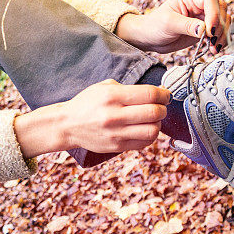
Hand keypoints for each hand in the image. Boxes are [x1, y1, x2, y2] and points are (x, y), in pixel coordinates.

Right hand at [13, 80, 169, 158]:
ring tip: (153, 119)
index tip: (165, 94)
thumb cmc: (87, 103)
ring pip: (152, 130)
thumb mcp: (103, 87)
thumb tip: (155, 92)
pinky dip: (150, 135)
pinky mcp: (117, 146)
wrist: (68, 125)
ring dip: (158, 123)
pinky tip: (144, 128)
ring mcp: (116, 133)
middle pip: (154, 113)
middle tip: (161, 105)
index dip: (163, 93)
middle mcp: (114, 115)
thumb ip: (128, 89)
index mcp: (112, 96)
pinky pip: (144, 143)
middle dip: (163, 108)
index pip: (149, 94)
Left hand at [115, 0, 229, 54]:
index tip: (210, 31)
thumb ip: (186, 25)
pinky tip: (214, 49)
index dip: (214, 14)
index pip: (210, 0)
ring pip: (223, 21)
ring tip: (214, 48)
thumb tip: (204, 29)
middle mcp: (199, 4)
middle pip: (221, 9)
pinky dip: (220, 40)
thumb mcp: (168, 24)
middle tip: (213, 41)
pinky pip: (219, 32)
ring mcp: (203, 16)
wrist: (150, 38)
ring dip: (222, 35)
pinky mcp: (205, 28)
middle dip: (220, 26)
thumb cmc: (154, 26)